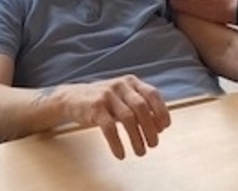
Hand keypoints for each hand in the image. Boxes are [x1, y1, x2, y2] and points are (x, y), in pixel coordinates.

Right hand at [53, 75, 170, 159]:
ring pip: (128, 118)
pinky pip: (109, 128)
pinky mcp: (95, 107)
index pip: (152, 94)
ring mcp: (107, 95)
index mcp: (131, 82)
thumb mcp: (123, 99)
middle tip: (154, 144)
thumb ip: (140, 109)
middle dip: (150, 128)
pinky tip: (121, 154)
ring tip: (140, 152)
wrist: (72, 98)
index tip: (165, 127)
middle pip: (141, 107)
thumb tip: (159, 127)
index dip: (161, 110)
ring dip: (137, 138)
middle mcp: (120, 86)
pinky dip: (117, 143)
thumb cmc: (104, 101)